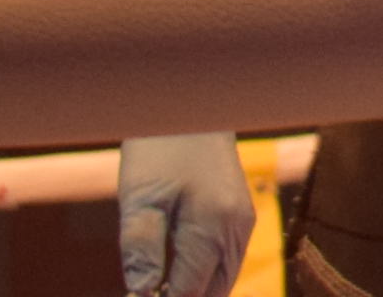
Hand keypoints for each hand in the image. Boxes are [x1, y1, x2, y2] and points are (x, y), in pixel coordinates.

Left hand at [119, 131, 256, 296]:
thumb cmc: (159, 149)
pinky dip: (202, 273)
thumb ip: (141, 249)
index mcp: (213, 227)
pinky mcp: (241, 215)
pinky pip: (226, 261)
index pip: (188, 292)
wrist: (191, 104)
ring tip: (156, 281)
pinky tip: (173, 266)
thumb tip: (142, 293)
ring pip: (222, 280)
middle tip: (145, 292)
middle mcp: (236, 230)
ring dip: (192, 289)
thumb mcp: (139, 198)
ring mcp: (243, 222)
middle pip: (212, 292)